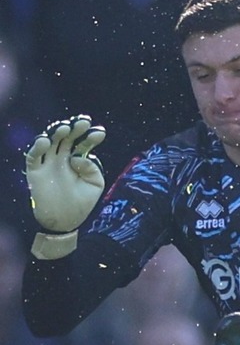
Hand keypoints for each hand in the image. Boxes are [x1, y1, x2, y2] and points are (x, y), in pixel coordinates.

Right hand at [25, 115, 105, 258]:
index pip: (83, 143)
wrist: (65, 222)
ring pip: (50, 141)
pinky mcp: (35, 171)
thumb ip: (92, 169)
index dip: (91, 137)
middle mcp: (62, 158)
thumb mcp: (95, 186)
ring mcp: (48, 163)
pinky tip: (45, 140)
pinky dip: (37, 146)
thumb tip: (78, 156)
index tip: (100, 132)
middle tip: (84, 122)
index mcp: (76, 161)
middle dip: (75, 128)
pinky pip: (33, 155)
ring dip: (57, 132)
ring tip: (66, 127)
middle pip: (66, 137)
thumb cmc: (81, 204)